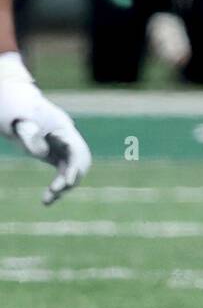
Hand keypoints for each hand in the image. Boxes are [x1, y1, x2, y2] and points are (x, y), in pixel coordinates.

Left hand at [0, 59, 90, 205]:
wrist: (16, 106)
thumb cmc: (18, 112)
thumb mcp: (20, 121)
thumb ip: (30, 135)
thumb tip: (43, 153)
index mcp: (63, 128)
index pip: (77, 149)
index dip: (75, 166)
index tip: (68, 181)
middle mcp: (68, 138)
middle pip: (80, 162)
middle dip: (71, 179)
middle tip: (54, 191)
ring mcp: (64, 147)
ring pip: (73, 171)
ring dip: (64, 187)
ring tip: (46, 201)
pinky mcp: (57, 155)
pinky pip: (63, 173)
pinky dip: (58, 186)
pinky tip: (47, 200)